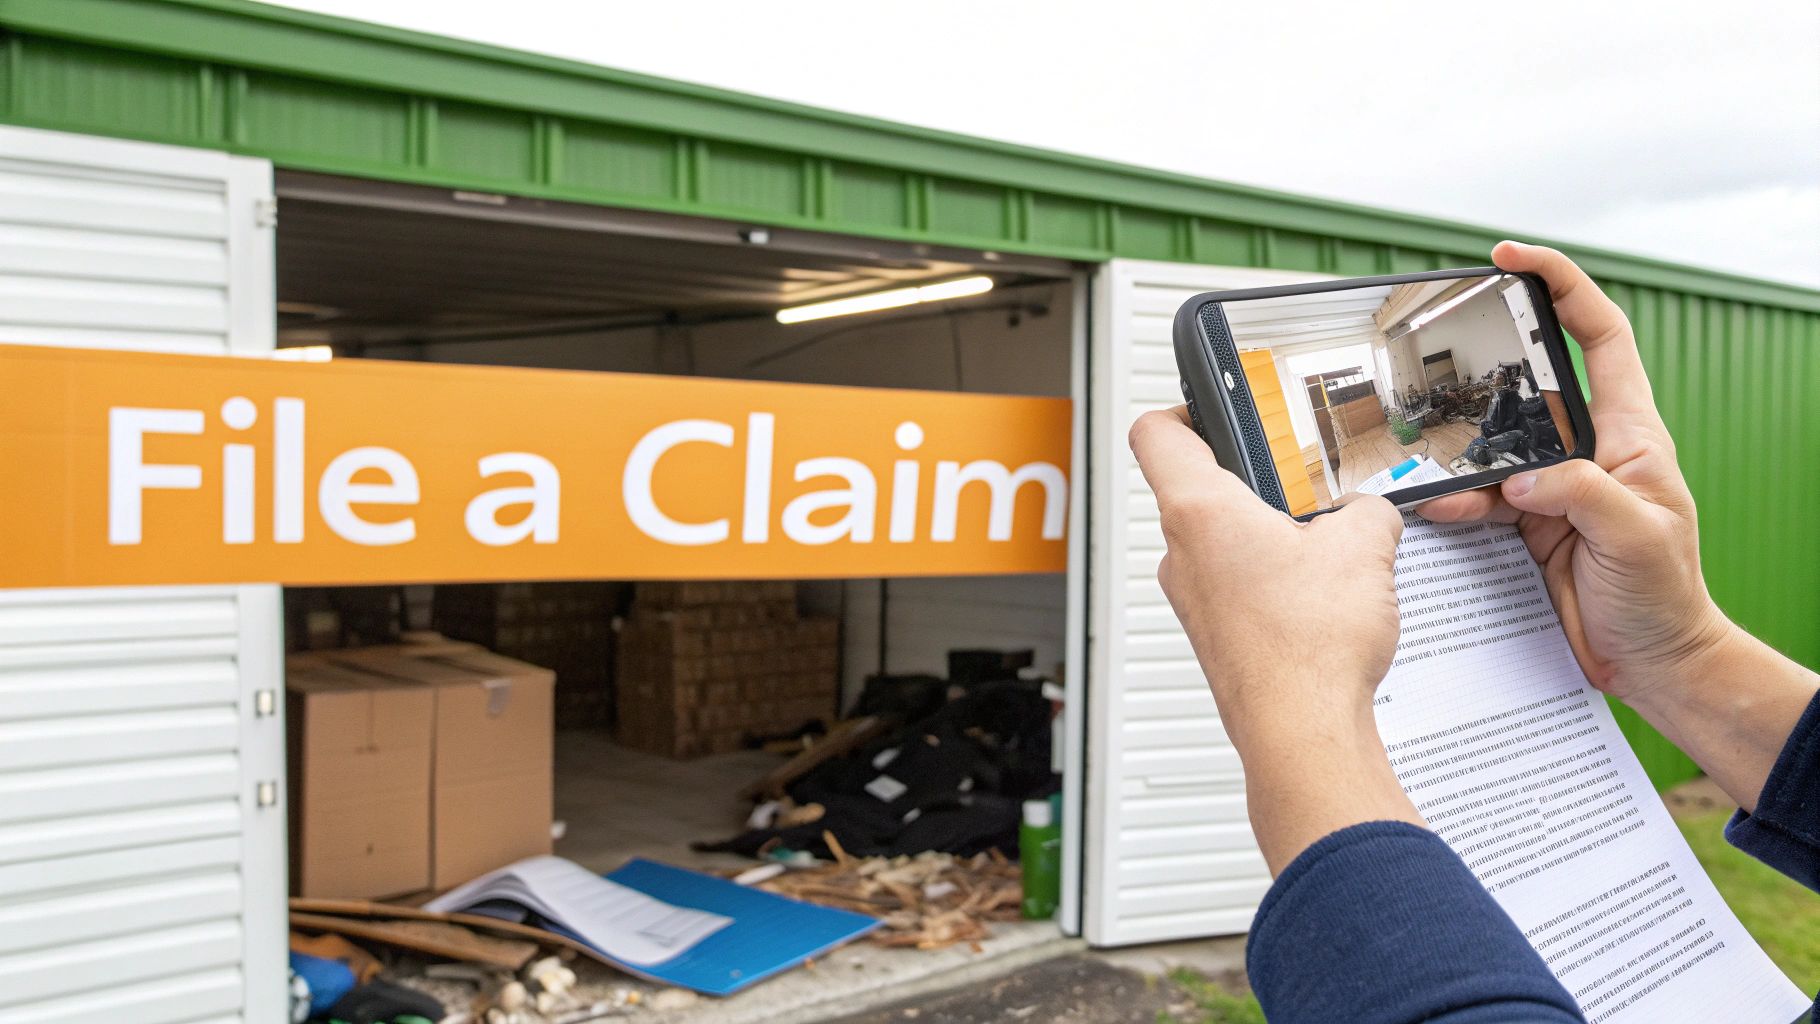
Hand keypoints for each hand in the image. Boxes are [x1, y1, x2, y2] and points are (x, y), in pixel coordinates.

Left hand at [1130, 406, 1420, 872]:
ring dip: (1264, 538)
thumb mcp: (1364, 548)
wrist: (1301, 733)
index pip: (1156, 433)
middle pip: (1194, 489)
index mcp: (1199, 511)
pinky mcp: (1213, 637)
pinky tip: (1317, 598)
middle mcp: (1181, 554)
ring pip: (1217, 544)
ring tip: (1320, 548)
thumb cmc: (1308, 648)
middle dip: (1250, 482)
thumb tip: (1366, 511)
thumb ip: (1365, 509)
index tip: (1214, 407)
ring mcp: (1191, 600)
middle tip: (1296, 483)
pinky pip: (1233, 589)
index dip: (1182, 409)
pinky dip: (1268, 583)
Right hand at [1419, 241, 1817, 810]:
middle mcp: (1590, 450)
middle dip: (1492, 361)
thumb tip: (1523, 475)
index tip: (1515, 260)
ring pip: (1495, 445)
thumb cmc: (1667, 598)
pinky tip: (1442, 510)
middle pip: (1535, 380)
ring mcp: (1555, 486)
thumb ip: (1580, 494)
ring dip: (1463, 453)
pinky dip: (1456, 503)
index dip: (1562, 286)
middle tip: (1451, 345)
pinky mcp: (1528, 524)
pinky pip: (1480, 497)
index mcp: (1630, 435)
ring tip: (1436, 461)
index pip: (1600, 336)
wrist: (1651, 663)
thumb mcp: (1637, 536)